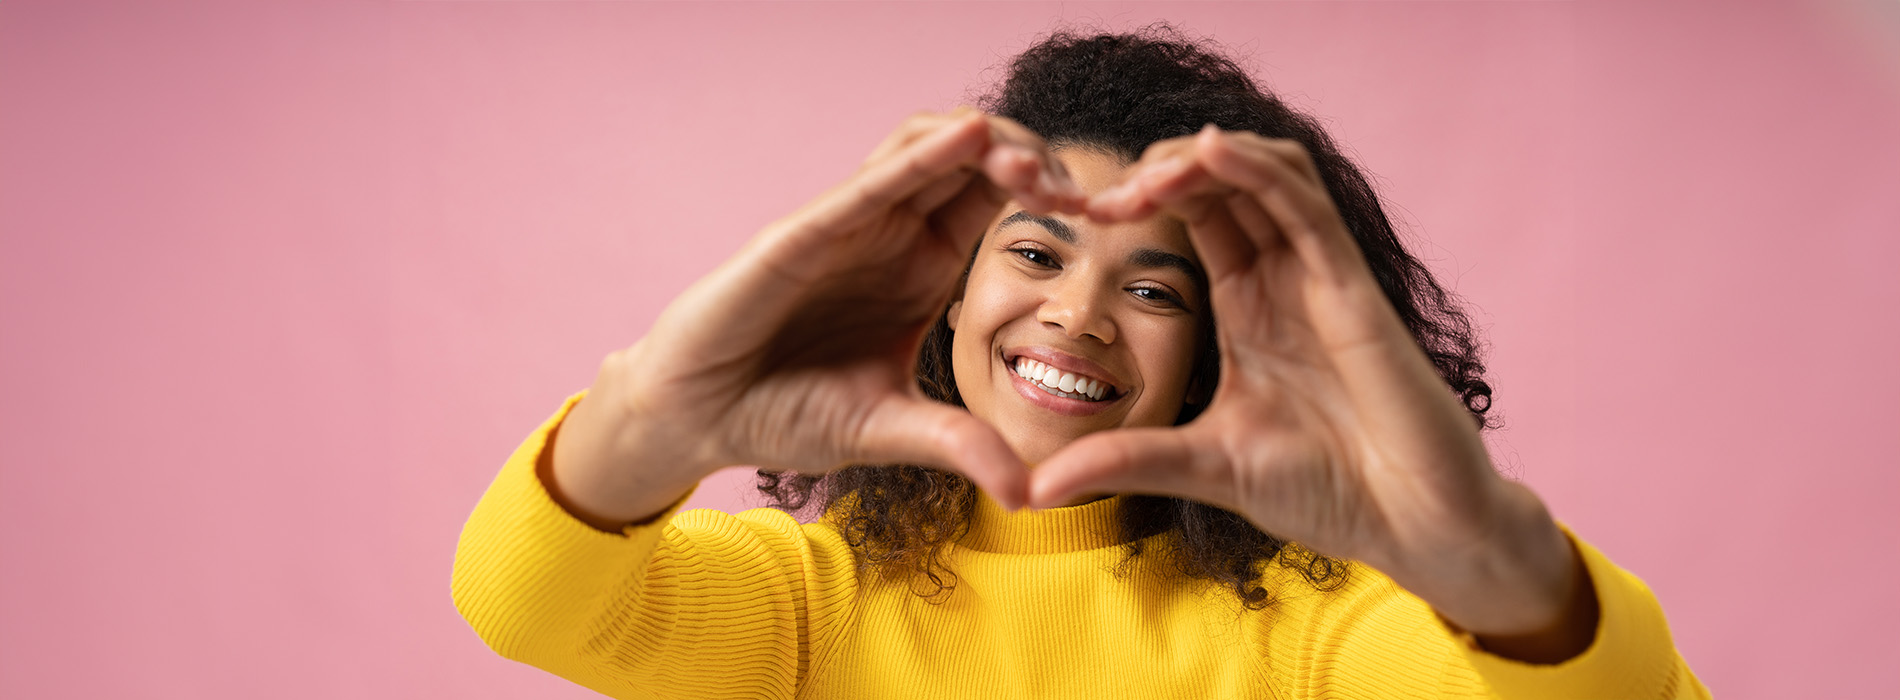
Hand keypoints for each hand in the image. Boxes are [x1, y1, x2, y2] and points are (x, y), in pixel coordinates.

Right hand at [554, 109, 1084, 524]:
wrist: (698, 419)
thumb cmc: (783, 411)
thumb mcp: (891, 430)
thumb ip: (959, 445)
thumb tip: (1029, 493)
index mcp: (920, 266)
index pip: (992, 199)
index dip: (1046, 191)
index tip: (1102, 214)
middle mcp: (888, 232)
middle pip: (970, 159)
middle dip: (1031, 155)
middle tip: (1084, 190)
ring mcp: (845, 226)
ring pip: (923, 148)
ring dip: (985, 144)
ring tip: (1036, 166)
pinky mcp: (802, 236)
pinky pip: (868, 185)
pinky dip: (919, 159)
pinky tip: (968, 141)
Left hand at [1030, 126, 1585, 643]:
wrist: (1413, 527)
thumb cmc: (1326, 491)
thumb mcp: (1201, 467)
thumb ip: (1125, 463)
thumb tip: (1032, 491)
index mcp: (1247, 304)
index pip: (1193, 217)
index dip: (1139, 200)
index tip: (1079, 217)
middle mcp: (1283, 277)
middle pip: (1222, 181)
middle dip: (1157, 171)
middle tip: (1098, 197)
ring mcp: (1319, 277)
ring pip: (1263, 174)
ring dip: (1199, 158)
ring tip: (1141, 175)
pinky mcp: (1352, 289)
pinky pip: (1303, 206)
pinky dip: (1256, 169)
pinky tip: (1205, 151)